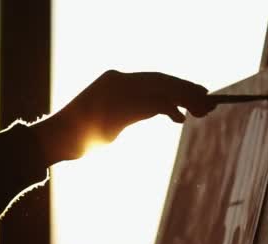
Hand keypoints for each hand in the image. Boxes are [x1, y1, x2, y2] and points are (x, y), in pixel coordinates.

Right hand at [32, 70, 215, 164]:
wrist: (57, 139)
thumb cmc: (83, 135)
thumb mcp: (114, 120)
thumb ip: (136, 112)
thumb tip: (165, 111)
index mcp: (116, 80)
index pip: (154, 79)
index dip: (178, 86)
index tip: (196, 94)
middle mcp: (119, 80)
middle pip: (162, 80)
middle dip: (188, 91)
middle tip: (209, 103)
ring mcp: (118, 91)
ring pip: (161, 89)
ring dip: (185, 99)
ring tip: (202, 109)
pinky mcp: (119, 105)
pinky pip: (152, 103)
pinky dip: (170, 109)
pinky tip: (180, 119)